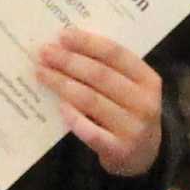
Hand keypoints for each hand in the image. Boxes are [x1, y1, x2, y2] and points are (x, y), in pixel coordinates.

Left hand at [33, 28, 165, 176]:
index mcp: (148, 80)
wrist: (145, 155)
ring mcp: (133, 128)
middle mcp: (144, 103)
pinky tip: (59, 106)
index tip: (62, 35)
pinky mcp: (118, 150)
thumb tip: (67, 45)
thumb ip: (110, 69)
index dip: (88, 43)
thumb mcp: (131, 88)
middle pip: (100, 75)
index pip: (116, 54)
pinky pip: (91, 131)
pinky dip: (73, 117)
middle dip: (69, 61)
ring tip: (41, 73)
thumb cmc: (129, 111)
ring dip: (62, 84)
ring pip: (91, 100)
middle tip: (44, 52)